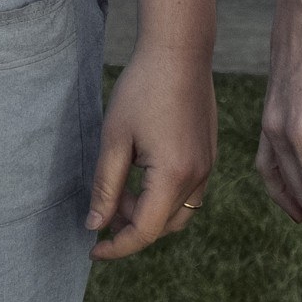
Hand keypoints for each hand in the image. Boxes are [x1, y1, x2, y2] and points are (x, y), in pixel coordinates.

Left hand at [87, 44, 215, 259]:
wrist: (179, 51)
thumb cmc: (143, 89)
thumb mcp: (115, 138)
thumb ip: (105, 186)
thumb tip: (96, 225)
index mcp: (173, 177)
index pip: (144, 231)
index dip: (116, 247)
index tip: (93, 250)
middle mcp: (197, 177)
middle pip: (163, 226)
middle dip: (130, 226)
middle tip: (102, 208)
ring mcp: (208, 166)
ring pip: (177, 211)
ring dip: (148, 212)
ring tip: (119, 188)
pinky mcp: (209, 155)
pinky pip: (187, 192)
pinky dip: (162, 195)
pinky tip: (140, 172)